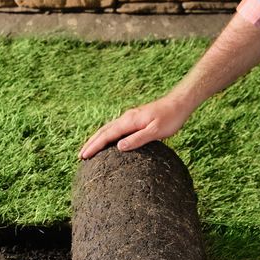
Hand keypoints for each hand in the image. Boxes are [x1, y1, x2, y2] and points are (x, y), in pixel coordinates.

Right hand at [78, 95, 193, 159]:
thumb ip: (137, 139)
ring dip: (97, 139)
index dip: (94, 146)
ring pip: (108, 129)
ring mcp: (130, 118)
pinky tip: (107, 141)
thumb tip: (119, 147)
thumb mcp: (156, 132)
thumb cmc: (170, 118)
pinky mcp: (134, 119)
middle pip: (103, 131)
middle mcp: (126, 118)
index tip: (83, 156)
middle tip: (80, 156)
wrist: (179, 103)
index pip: (106, 135)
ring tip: (89, 150)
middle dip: (91, 143)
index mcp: (129, 121)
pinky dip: (106, 135)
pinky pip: (115, 128)